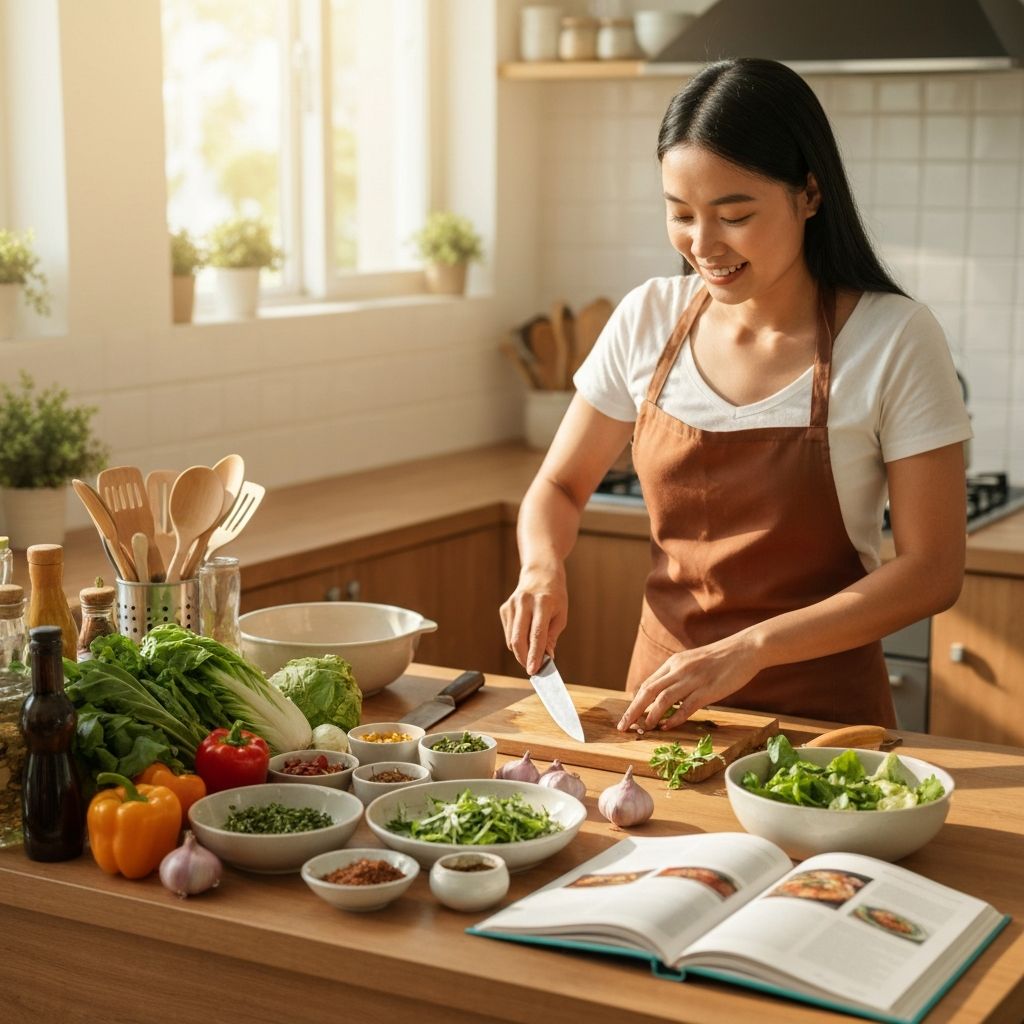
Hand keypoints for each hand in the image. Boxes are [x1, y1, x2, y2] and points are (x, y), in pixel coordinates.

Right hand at [499, 566, 567, 675]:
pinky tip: (526, 635)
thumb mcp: (561, 615)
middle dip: (524, 658)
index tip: (533, 671)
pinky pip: (509, 633)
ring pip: (511, 639)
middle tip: (531, 669)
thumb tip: (546, 658)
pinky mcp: (504, 609)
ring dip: (521, 652)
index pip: (537, 634)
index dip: (535, 655)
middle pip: (519, 639)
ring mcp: (511, 605)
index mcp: (542, 603)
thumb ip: (551, 637)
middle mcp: (524, 602)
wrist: (540, 574)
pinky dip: (517, 641)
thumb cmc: (554, 596)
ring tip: (532, 653)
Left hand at [616, 635, 762, 731]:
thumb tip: (665, 696)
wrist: (746, 648)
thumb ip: (678, 676)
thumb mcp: (693, 662)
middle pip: (649, 691)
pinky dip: (675, 718)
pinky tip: (667, 726)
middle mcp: (679, 669)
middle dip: (633, 710)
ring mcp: (694, 679)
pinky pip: (687, 706)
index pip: (647, 684)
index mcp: (674, 662)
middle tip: (623, 726)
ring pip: (664, 699)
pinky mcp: (708, 689)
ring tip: (642, 728)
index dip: (635, 702)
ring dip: (650, 715)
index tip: (627, 716)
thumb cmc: (721, 658)